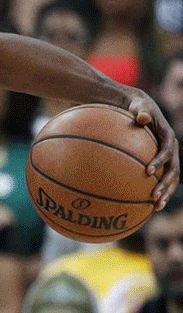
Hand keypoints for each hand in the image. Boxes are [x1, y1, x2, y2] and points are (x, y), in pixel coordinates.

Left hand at [127, 90, 179, 207]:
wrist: (141, 109)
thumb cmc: (137, 107)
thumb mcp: (139, 105)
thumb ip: (140, 111)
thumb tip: (141, 117)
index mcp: (168, 136)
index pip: (167, 150)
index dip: (160, 160)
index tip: (148, 171)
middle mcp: (172, 149)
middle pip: (174, 169)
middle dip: (166, 184)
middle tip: (154, 196)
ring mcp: (170, 158)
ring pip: (172, 178)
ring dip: (166, 193)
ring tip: (155, 207)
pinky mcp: (163, 163)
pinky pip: (162, 179)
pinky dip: (158, 191)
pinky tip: (147, 205)